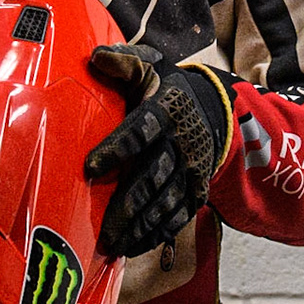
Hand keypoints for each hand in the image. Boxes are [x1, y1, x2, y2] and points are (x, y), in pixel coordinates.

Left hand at [84, 44, 231, 257]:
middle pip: (153, 176)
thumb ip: (124, 62)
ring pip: (167, 201)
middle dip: (129, 203)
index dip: (116, 149)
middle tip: (104, 227)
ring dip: (141, 225)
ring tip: (115, 243)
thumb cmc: (168, 90)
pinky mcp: (197, 189)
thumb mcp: (150, 68)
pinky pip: (179, 215)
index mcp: (166, 110)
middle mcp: (181, 143)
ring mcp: (192, 169)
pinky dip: (158, 233)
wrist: (213, 109)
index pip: (140, 131)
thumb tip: (95, 57)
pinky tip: (135, 246)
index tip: (90, 167)